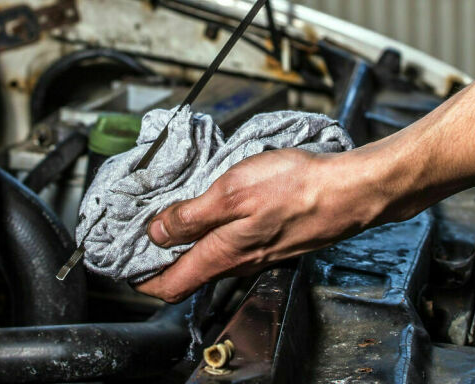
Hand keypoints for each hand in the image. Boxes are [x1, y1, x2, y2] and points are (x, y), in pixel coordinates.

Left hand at [134, 147, 385, 302]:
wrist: (350, 191)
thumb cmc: (297, 188)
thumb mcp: (231, 192)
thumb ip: (191, 215)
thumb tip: (157, 232)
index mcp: (223, 254)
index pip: (169, 285)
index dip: (141, 279)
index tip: (123, 262)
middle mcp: (240, 262)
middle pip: (188, 272)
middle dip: (161, 257)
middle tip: (141, 231)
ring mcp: (260, 253)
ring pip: (212, 257)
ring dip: (188, 242)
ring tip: (173, 214)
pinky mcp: (276, 239)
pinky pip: (235, 244)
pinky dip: (215, 231)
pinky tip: (216, 207)